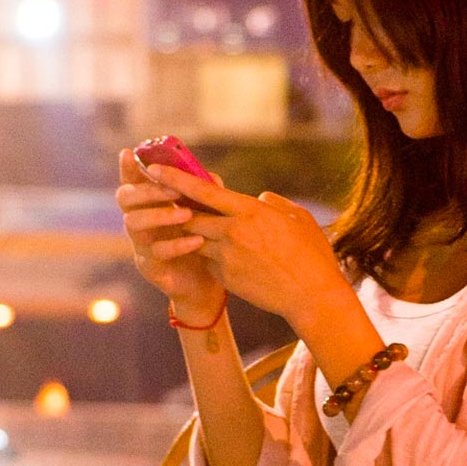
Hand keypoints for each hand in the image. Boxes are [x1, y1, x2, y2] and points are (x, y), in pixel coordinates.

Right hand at [116, 148, 224, 312]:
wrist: (208, 282)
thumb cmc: (204, 240)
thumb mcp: (206, 213)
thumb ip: (204, 193)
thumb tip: (210, 177)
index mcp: (149, 203)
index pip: (132, 180)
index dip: (128, 167)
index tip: (129, 153)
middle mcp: (139, 221)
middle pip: (125, 199)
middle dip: (146, 191)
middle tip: (172, 190)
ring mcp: (140, 244)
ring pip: (133, 224)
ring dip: (159, 215)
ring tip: (186, 214)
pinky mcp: (149, 267)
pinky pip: (155, 253)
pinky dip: (176, 245)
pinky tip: (197, 240)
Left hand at [141, 160, 346, 324]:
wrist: (311, 296)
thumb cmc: (311, 253)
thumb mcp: (297, 217)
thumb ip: (273, 203)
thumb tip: (259, 198)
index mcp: (249, 211)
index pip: (203, 191)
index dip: (175, 178)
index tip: (154, 169)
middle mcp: (232, 232)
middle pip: (190, 216)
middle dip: (178, 209)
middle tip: (170, 201)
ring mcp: (227, 257)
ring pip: (195, 240)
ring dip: (195, 234)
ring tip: (201, 230)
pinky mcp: (225, 278)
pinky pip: (209, 261)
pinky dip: (211, 256)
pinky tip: (229, 259)